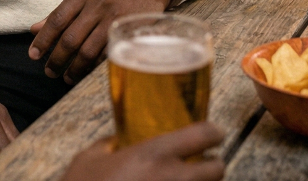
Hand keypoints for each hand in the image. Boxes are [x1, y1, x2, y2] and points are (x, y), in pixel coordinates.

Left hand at [29, 0, 169, 84]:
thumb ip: (61, 12)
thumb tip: (34, 30)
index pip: (57, 19)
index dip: (43, 40)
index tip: (33, 55)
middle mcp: (97, 4)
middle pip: (70, 38)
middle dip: (57, 59)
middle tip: (49, 71)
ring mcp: (113, 19)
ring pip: (87, 51)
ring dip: (74, 68)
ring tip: (66, 77)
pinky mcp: (127, 32)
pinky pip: (106, 55)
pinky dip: (93, 68)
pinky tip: (86, 74)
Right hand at [60, 122, 224, 180]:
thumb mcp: (90, 158)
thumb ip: (109, 144)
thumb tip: (118, 140)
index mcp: (153, 153)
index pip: (202, 135)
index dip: (214, 132)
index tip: (214, 132)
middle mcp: (172, 178)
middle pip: (217, 170)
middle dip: (214, 166)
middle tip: (204, 163)